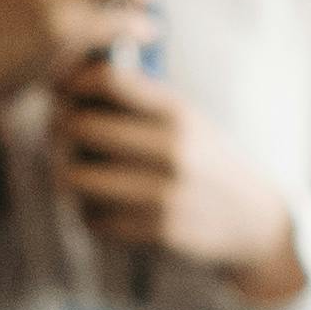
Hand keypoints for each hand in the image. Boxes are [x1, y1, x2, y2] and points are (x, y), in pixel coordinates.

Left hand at [48, 60, 305, 299]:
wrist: (251, 220)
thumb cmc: (203, 160)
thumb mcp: (183, 117)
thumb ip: (136, 97)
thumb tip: (70, 77)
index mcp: (177, 111)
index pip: (108, 80)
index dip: (72, 83)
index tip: (63, 94)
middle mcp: (172, 148)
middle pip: (80, 126)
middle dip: (59, 130)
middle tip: (59, 137)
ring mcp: (165, 192)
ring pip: (77, 177)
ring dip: (68, 176)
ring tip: (77, 173)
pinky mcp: (158, 232)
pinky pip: (93, 218)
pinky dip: (88, 214)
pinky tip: (102, 208)